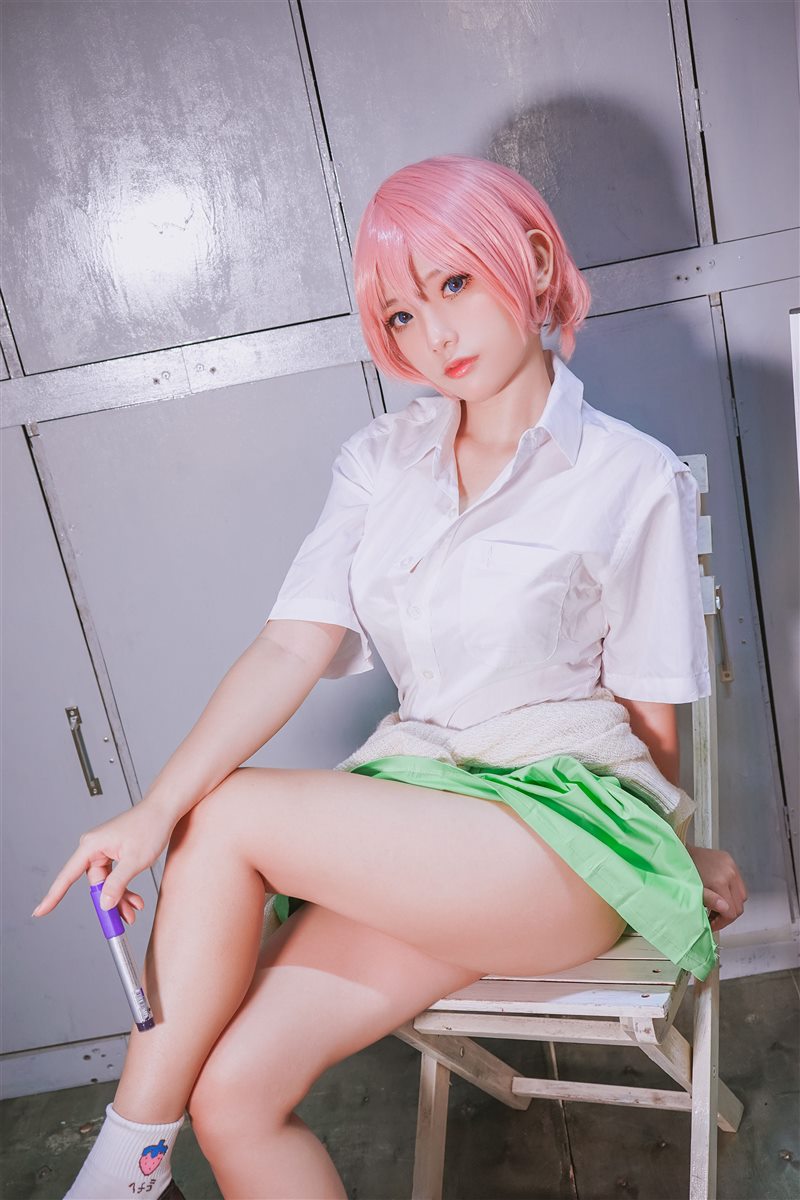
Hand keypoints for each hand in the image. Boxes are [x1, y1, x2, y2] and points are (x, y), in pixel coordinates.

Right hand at [31, 798, 176, 921]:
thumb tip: (104, 904)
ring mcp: (103, 850)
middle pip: (93, 884)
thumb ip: (117, 884)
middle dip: (108, 903)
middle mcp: (93, 847)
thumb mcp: (135, 860)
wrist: (164, 810)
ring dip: (119, 898)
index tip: (40, 911)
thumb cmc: (150, 827)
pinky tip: (135, 899)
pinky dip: (124, 888)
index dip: (53, 896)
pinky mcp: (113, 852)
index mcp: (91, 845)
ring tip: (134, 910)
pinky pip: (114, 876)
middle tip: (122, 920)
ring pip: (106, 883)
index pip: (67, 876)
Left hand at [686, 845, 747, 932]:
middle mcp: (729, 873)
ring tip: (716, 905)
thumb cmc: (682, 872)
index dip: (722, 922)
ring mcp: (731, 866)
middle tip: (713, 917)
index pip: (731, 911)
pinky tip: (719, 894)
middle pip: (739, 905)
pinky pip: (738, 883)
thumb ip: (710, 901)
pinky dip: (732, 892)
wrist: (678, 852)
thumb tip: (726, 910)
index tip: (712, 924)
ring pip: (742, 896)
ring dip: (731, 904)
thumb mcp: (694, 891)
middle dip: (727, 915)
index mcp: (719, 881)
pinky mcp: (730, 861)